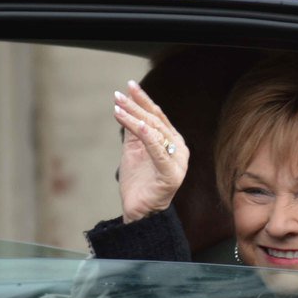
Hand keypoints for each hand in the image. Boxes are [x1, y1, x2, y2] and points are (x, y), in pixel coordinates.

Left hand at [112, 80, 189, 222]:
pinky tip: (138, 124)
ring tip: (118, 107)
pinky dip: (148, 137)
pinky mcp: (171, 175)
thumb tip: (125, 103)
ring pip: (155, 133)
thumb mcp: (133, 149)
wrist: (139, 212)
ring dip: (136, 118)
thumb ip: (133, 129)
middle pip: (156, 121)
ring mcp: (177, 162)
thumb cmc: (138, 181)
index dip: (143, 100)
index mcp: (172, 141)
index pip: (158, 115)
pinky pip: (158, 152)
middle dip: (136, 106)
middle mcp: (179, 149)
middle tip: (118, 95)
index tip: (129, 85)